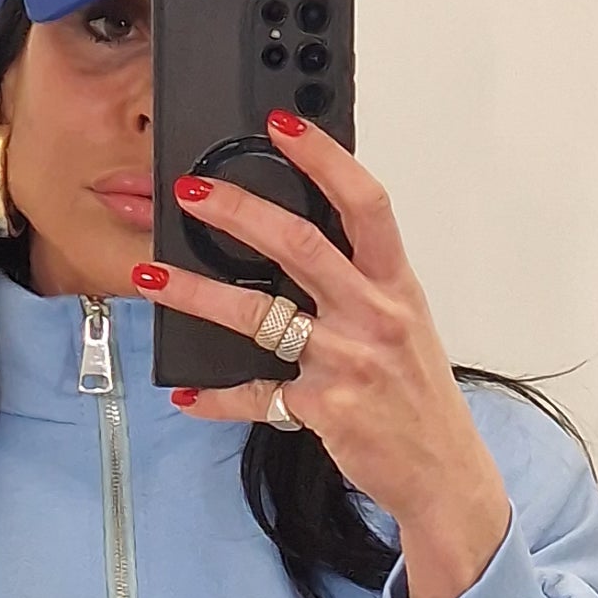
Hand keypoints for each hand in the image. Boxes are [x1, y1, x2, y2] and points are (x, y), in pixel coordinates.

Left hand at [133, 117, 512, 597]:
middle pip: (300, 246)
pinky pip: (256, 396)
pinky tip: (188, 392)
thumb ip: (361, 281)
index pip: (365, 203)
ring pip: (260, 317)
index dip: (323, 157)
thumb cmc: (417, 395)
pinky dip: (217, 398)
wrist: (442, 473)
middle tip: (192, 193)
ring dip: (198, 295)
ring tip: (154, 278)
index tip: (281, 124)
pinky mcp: (324, 409)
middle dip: (238, 212)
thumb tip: (299, 237)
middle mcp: (374, 316)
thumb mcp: (403, 324)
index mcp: (396, 285)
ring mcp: (347, 363)